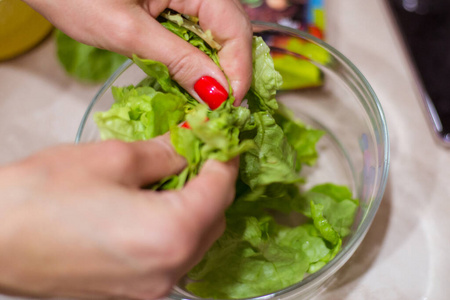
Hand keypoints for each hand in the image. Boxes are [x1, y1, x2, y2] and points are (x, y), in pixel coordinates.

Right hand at [0, 135, 237, 298]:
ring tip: (177, 175)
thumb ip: (165, 152)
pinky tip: (156, 206)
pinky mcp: (134, 294)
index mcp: (172, 234)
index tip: (221, 136)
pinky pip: (174, 256)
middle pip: (216, 219)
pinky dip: (177, 228)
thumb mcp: (113, 159)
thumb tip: (190, 140)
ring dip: (197, 206)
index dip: (225, 156)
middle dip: (213, 182)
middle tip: (199, 152)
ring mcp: (152, 289)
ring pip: (198, 240)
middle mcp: (170, 270)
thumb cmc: (43, 196)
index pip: (221, 189)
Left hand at [25, 0, 252, 103]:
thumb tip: (217, 94)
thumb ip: (179, 60)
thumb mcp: (129, 32)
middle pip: (232, 30)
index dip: (238, 69)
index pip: (234, 27)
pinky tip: (195, 80)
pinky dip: (200, 59)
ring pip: (219, 34)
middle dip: (231, 70)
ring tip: (211, 99)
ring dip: (217, 67)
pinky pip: (199, 34)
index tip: (229, 105)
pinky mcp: (175, 5)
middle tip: (222, 107)